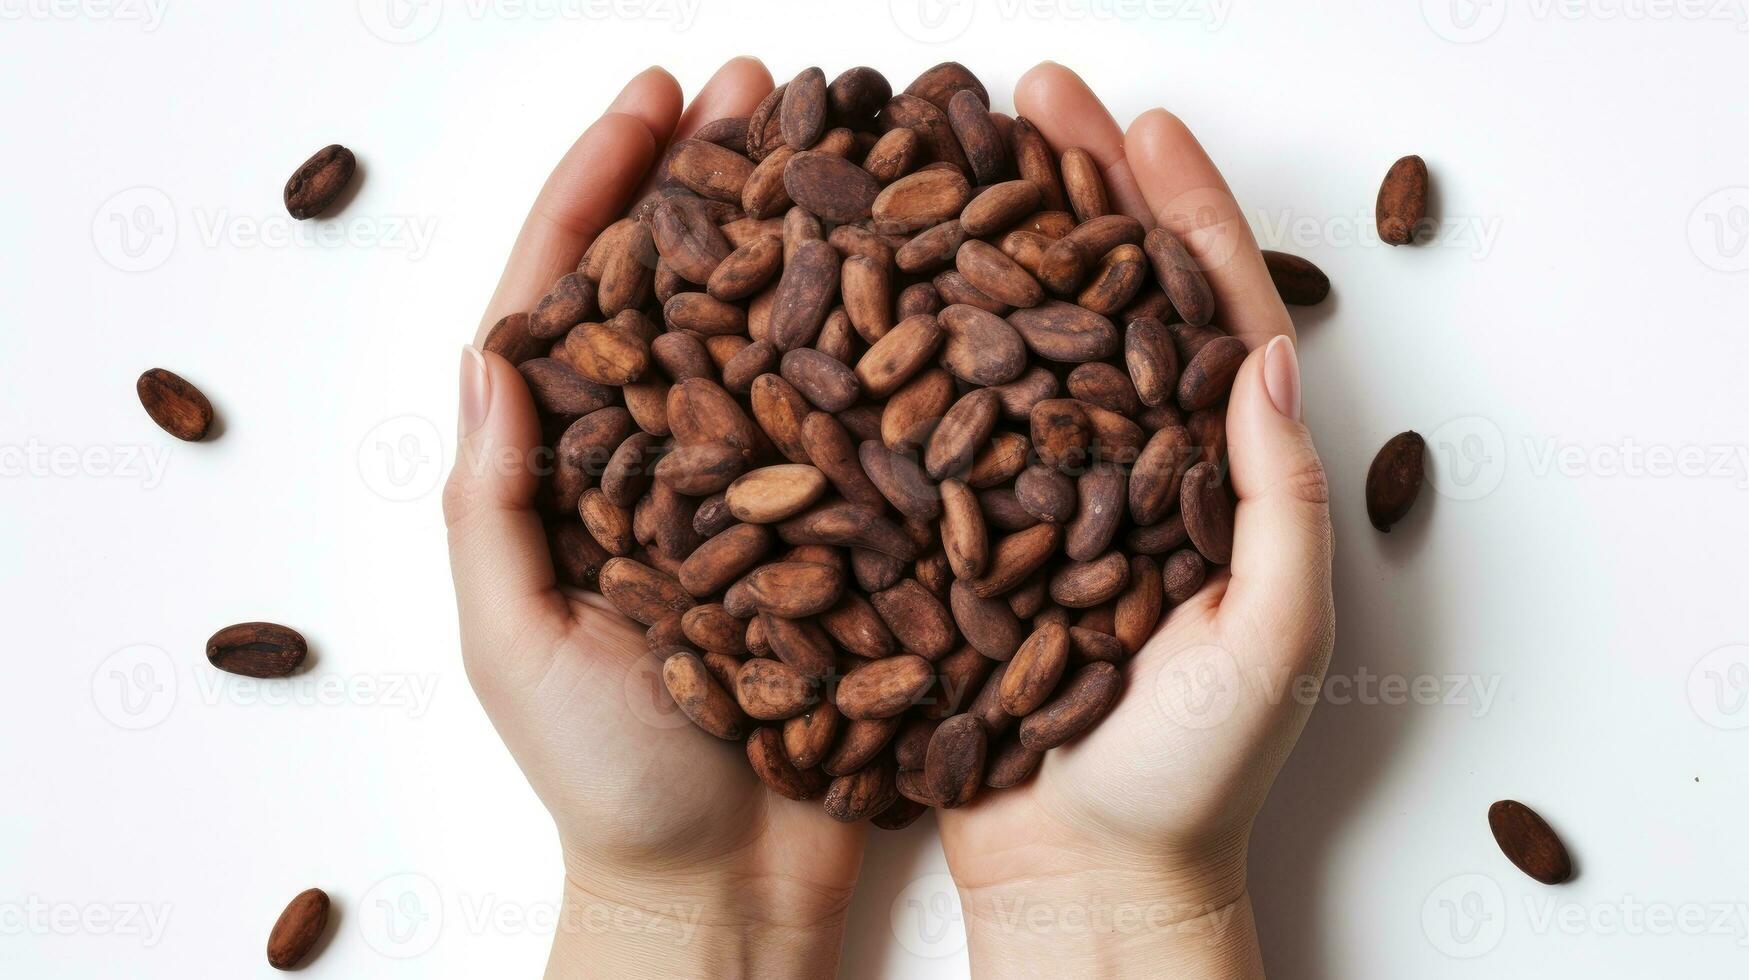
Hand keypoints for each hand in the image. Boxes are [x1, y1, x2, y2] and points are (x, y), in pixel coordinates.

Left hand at [442, 60, 862, 979]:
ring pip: (778, 336)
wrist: (726, 890)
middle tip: (765, 85)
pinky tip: (920, 285)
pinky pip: (855, 422)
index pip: (575, 299)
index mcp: (572, 471)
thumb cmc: (608, 785)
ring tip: (848, 147)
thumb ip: (494, 507)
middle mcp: (665, 461)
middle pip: (684, 288)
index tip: (654, 99)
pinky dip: (880, 347)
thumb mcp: (517, 647)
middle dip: (718, 180)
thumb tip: (490, 355)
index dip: (605, 189)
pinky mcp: (835, 533)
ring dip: (807, 236)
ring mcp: (756, 491)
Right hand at [934, 64, 1335, 978]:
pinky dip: (912, 351)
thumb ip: (1275, 501)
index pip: (1201, 314)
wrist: (1083, 879)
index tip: (1142, 124)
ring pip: (1009, 344)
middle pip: (1096, 300)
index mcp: (1210, 474)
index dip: (1176, 212)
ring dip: (983, 244)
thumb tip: (1271, 351)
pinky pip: (938, 427)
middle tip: (1028, 95)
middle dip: (1069, 191)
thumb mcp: (1269, 640)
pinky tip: (872, 291)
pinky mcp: (962, 537)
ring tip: (945, 156)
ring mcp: (1037, 496)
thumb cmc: (1191, 779)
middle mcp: (1120, 467)